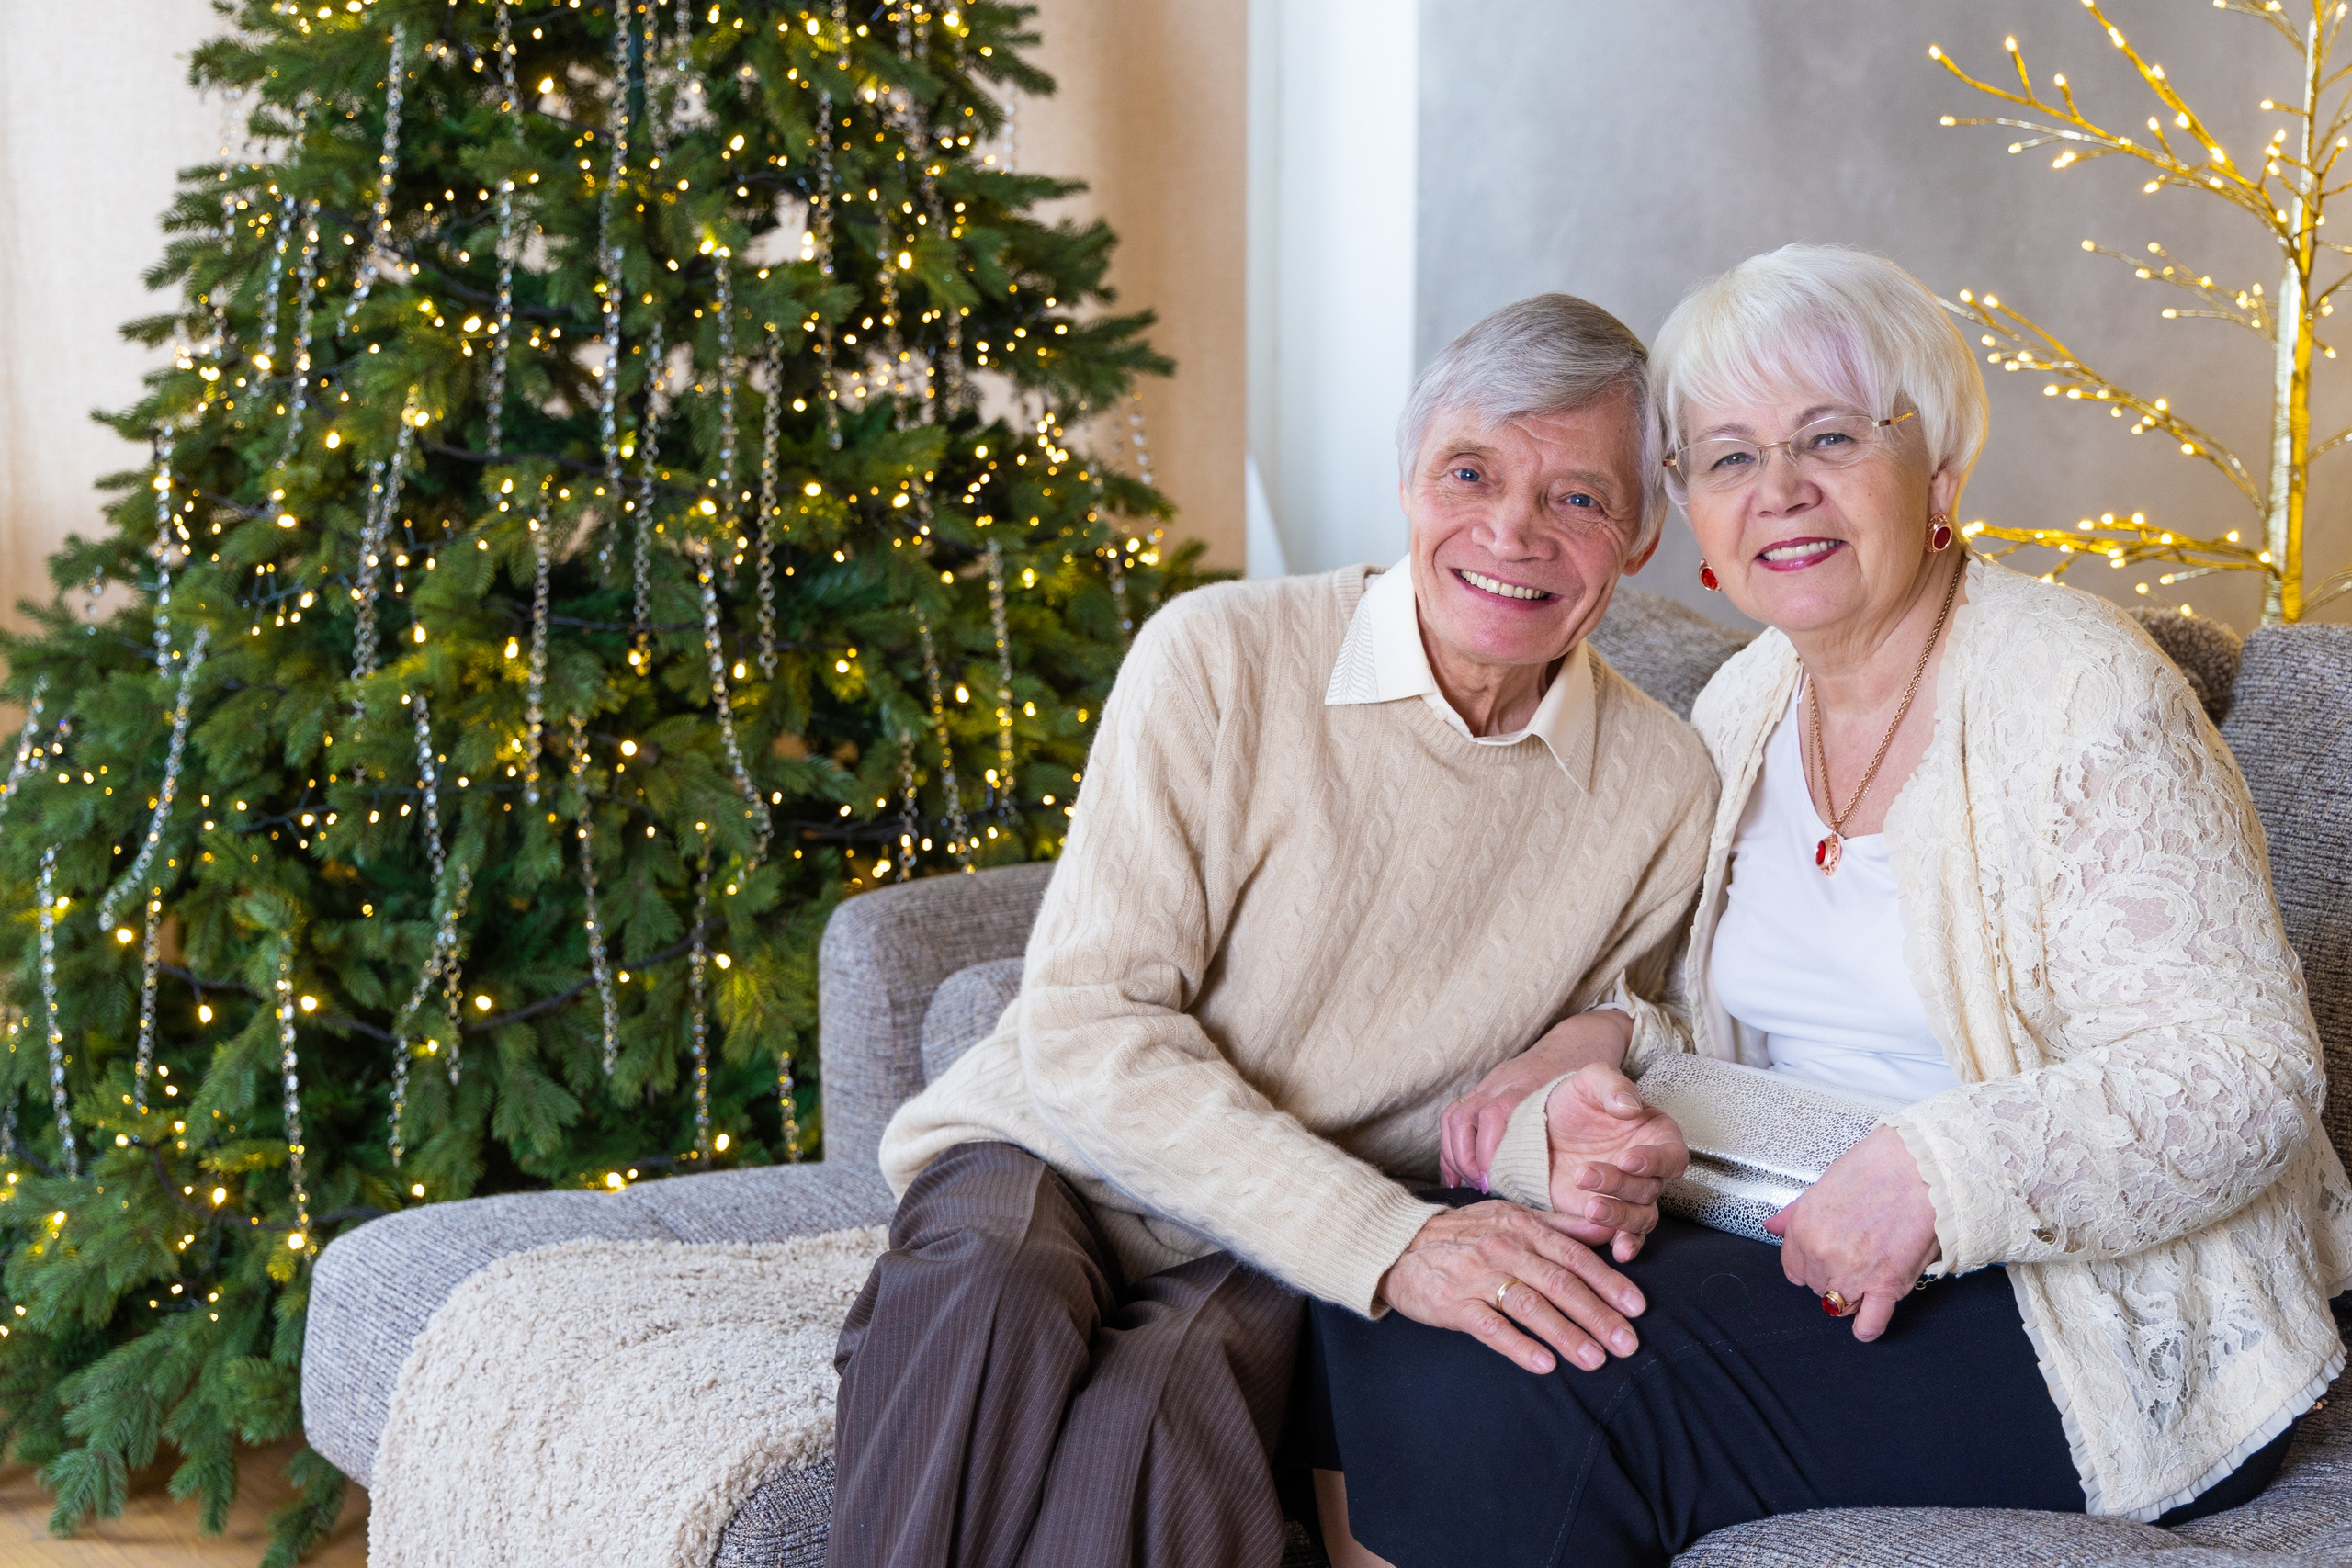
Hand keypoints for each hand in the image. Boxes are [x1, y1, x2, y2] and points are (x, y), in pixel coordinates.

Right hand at [1378, 1201, 1646, 1374]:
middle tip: (1627, 1343)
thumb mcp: (1509, 1217)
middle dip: (1597, 1315)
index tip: (1637, 1307)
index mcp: (1522, 1226)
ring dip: (1566, 1334)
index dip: (1608, 1282)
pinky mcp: (1453, 1304)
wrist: (1398, 1245)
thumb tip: (1604, 1230)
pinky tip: (1544, 1365)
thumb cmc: (1462, 1234)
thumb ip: (1558, 1225)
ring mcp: (1477, 1276)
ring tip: (1595, 1359)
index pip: (1574, 1255)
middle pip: (1559, 1283)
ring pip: (1530, 1305)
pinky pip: (1491, 1327)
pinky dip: (1519, 1345)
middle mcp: (1503, 1248)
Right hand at [1440, 1011, 1633, 1189]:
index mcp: (1526, 1085)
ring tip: (1467, 1184)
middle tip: (1480, 1188)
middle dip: (1465, 1158)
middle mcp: (1499, 1084)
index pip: (1496, 1116)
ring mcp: (1487, 1085)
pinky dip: (1451, 1148)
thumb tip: (1630, 1109)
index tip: (1492, 1182)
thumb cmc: (1586, 1067)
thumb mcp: (1605, 1076)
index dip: (1489, 1151)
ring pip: (1453, 1118)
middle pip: (1464, 1118)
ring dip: (1454, 1154)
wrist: (1576, 1039)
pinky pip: (1453, 1118)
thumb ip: (1616, 1092)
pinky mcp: (1483, 1091)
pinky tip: (1456, 1174)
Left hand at [1542, 1064, 1688, 1262]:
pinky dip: (1628, 1246)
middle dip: (1619, 1185)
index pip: (1672, 1155)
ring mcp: (1630, 1196)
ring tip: (1589, 1207)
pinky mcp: (1610, 1215)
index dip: (1655, 1161)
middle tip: (1585, 1173)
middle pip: (1651, 1189)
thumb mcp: (1588, 1080)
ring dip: (1619, 1216)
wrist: (1543, 1127)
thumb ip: (1611, 1085)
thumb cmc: (1575, 1101)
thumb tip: (1629, 1106)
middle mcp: (1649, 1170)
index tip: (1628, 1159)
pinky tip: (1617, 1251)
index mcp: (1656, 1136)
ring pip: (1642, 1217)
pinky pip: (1628, 1237)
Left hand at [1765, 1124, 1940, 1341]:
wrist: (1921, 1168)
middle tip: (1853, 1254)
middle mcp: (1822, 1254)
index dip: (1808, 1264)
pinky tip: (1867, 1320)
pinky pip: (1869, 1323)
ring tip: (1867, 1273)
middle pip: (1816, 1286)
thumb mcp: (1824, 1185)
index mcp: (1804, 1228)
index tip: (1821, 1259)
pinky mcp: (1886, 1286)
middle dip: (1830, 1275)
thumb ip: (1795, 1214)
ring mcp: (1852, 1273)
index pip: (1792, 1268)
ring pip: (1838, 1304)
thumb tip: (1771, 1226)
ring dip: (1850, 1295)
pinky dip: (1867, 1327)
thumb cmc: (1878, 1169)